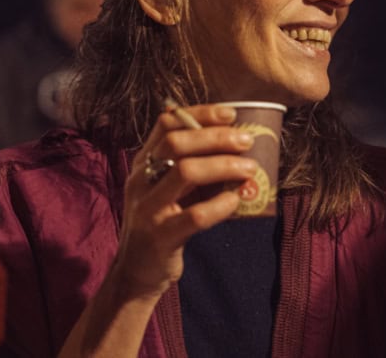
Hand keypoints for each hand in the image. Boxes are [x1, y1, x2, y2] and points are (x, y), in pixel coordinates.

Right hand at [110, 104, 256, 299]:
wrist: (136, 273)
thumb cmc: (163, 223)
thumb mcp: (169, 189)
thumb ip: (192, 165)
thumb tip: (236, 143)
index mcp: (143, 164)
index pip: (166, 124)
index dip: (199, 113)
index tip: (231, 114)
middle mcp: (141, 181)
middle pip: (176, 143)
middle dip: (216, 137)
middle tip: (246, 140)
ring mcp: (148, 209)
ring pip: (185, 172)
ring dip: (224, 165)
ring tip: (249, 169)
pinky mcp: (160, 237)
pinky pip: (195, 215)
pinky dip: (222, 204)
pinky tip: (236, 200)